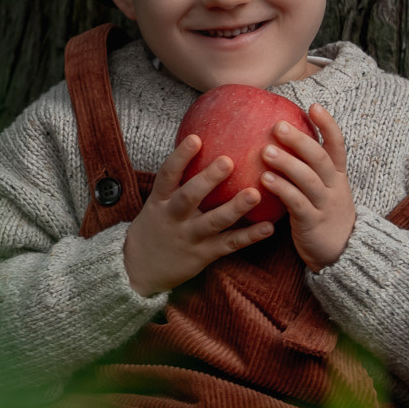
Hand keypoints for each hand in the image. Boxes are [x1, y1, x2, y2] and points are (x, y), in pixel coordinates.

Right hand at [119, 134, 279, 295]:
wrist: (139, 269)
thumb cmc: (156, 226)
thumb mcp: (157, 202)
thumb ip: (177, 180)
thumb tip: (200, 141)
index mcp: (160, 200)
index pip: (167, 175)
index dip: (180, 157)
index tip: (195, 139)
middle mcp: (173, 217)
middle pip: (189, 197)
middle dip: (208, 179)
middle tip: (228, 161)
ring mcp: (189, 237)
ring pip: (213, 222)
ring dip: (235, 208)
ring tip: (255, 194)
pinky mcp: (203, 255)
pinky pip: (228, 245)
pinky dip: (249, 236)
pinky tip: (268, 227)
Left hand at [260, 104, 355, 269]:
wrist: (341, 254)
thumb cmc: (324, 215)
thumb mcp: (324, 189)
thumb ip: (308, 168)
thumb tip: (279, 142)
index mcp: (338, 175)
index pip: (337, 145)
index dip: (327, 125)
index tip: (313, 106)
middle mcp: (334, 187)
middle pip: (320, 159)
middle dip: (300, 141)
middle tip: (278, 126)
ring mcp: (325, 205)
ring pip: (308, 179)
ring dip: (287, 163)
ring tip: (266, 151)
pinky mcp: (312, 222)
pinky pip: (297, 203)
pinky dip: (282, 189)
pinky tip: (265, 179)